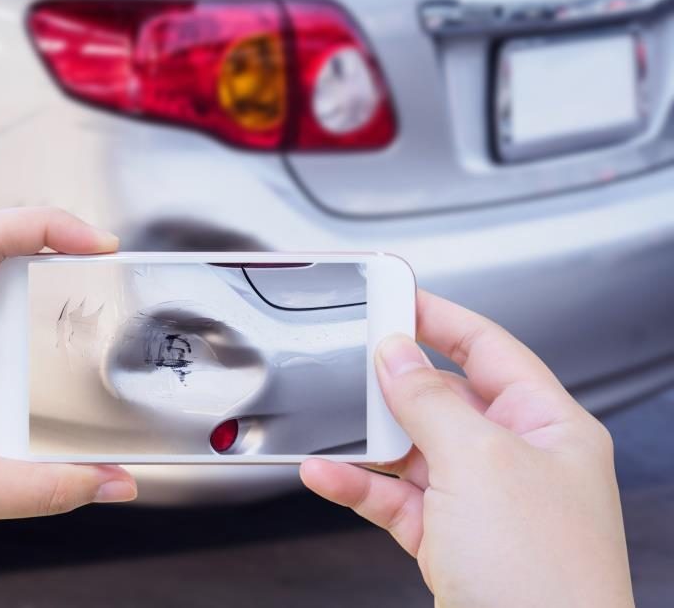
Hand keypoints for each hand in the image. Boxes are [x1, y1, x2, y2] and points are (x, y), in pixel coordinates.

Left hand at [0, 207, 136, 606]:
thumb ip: (46, 489)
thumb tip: (109, 482)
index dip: (49, 226)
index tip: (96, 245)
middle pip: (0, 281)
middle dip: (53, 306)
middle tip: (94, 326)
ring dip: (27, 358)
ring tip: (51, 398)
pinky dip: (4, 386)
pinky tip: (10, 424)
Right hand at [300, 291, 633, 607]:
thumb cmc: (544, 578)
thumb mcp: (479, 463)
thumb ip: (429, 402)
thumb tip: (395, 355)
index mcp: (548, 427)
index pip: (489, 350)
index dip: (441, 319)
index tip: (395, 297)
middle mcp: (517, 461)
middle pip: (444, 399)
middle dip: (395, 385)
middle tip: (352, 360)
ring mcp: (482, 504)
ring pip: (413, 451)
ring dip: (367, 441)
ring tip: (332, 423)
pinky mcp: (449, 541)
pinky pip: (394, 499)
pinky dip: (358, 486)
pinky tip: (326, 475)